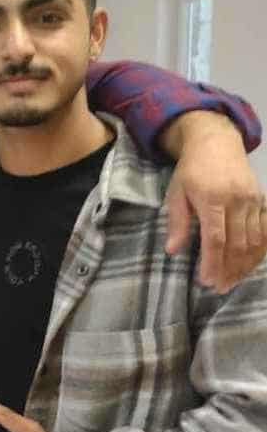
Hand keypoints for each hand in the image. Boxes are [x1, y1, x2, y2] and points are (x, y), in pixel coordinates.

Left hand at [162, 114, 265, 292]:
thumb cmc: (191, 170)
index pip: (215, 238)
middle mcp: (237, 201)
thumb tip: (173, 251)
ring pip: (254, 241)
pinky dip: (259, 251)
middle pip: (237, 243)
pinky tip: (250, 265)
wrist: (217, 143)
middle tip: (219, 288)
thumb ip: (177, 222)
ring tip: (232, 282)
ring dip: (245, 265)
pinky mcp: (262, 201)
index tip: (206, 281)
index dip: (213, 262)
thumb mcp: (176, 193)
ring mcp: (254, 201)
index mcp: (212, 198)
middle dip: (229, 269)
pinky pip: (264, 232)